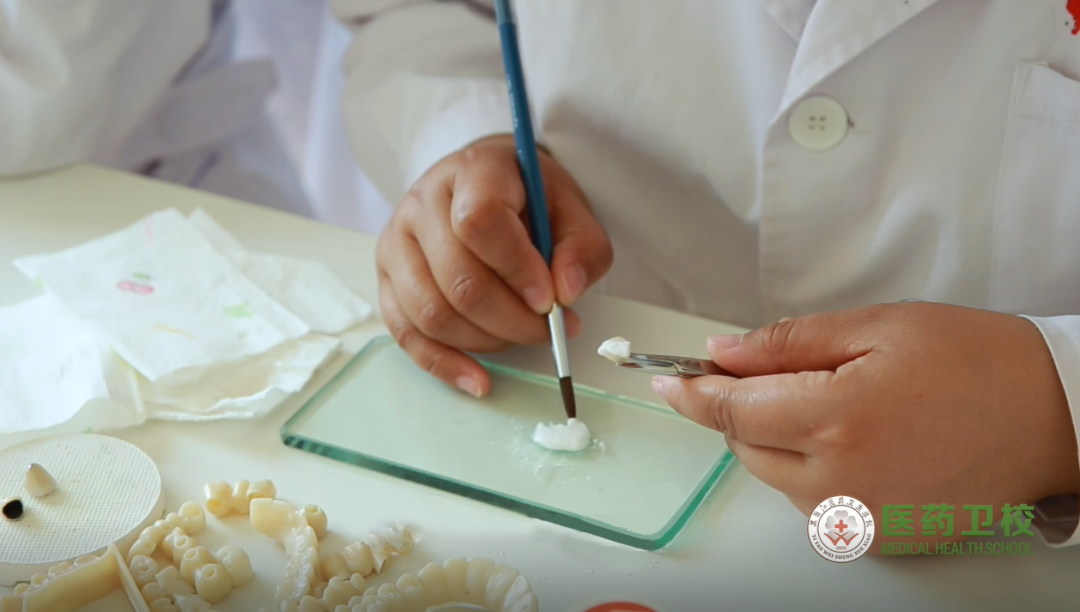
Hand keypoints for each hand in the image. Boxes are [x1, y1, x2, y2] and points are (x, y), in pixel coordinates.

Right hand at [376, 135, 612, 396]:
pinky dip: (444, 365)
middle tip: (549, 329)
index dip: (516, 268)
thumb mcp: (569, 208)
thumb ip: (581, 246)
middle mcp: (422, 204)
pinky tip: (478, 381)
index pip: (479, 221)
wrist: (482, 186)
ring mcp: (397, 243)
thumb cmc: (527, 199)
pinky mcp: (386, 280)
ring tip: (524, 337)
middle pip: (457, 279)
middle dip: (511, 319)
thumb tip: (567, 291)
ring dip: (486, 341)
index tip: (549, 299)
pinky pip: (407, 334)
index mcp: (472, 172)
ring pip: (432, 313)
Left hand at [652, 303, 1079, 545]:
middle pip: (744, 445)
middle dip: (741, 407)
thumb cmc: (975, 362)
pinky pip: (811, 501)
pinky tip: (854, 437)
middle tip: (768, 370)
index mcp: (835, 420)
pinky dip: (810, 467)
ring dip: (777, 437)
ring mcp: (857, 518)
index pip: (729, 410)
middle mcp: (838, 482)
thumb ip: (786, 344)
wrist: (1055, 417)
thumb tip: (721, 353)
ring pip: (774, 475)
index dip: (690, 391)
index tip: (664, 377)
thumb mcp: (876, 327)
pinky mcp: (876, 537)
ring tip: (835, 400)